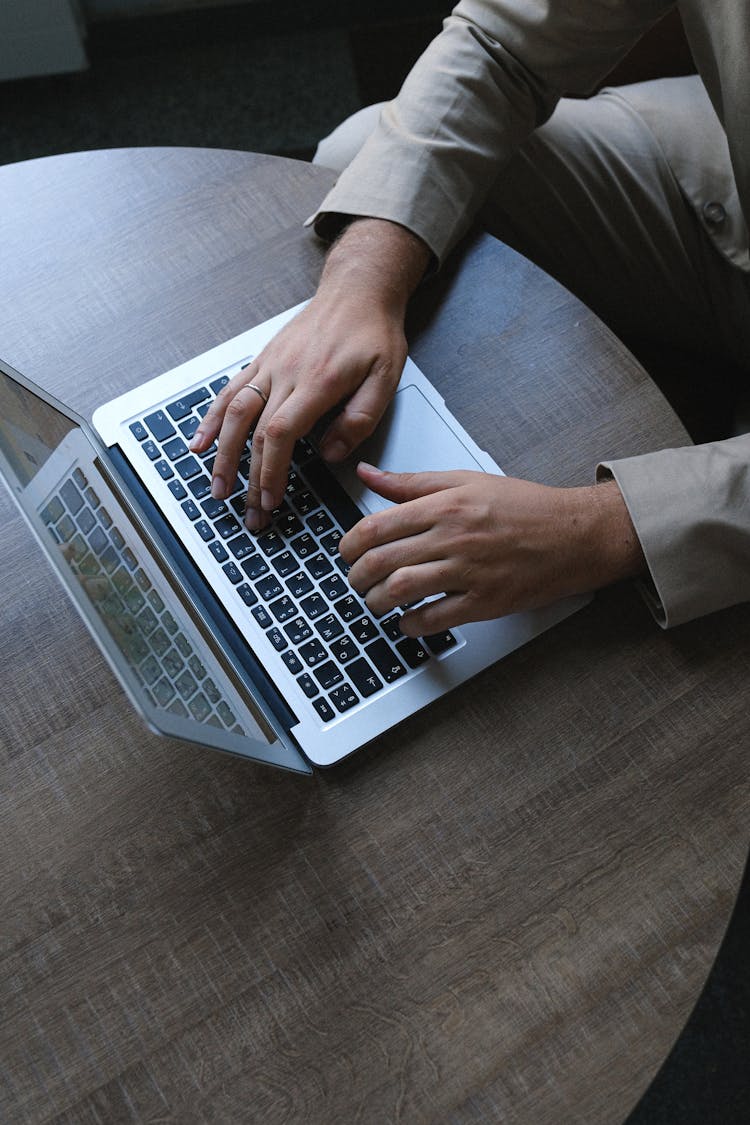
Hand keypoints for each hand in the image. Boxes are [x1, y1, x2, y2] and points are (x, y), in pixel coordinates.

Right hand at [189, 219, 429, 528]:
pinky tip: (200, 442)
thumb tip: (331, 454)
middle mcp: (286, 374)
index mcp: (317, 382)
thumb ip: (360, 418)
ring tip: (216, 487)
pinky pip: (230, 391)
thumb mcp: (386, 378)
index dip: (270, 470)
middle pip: (253, 432)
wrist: (357, 291)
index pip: (280, 433)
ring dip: (222, 454)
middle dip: (247, 478)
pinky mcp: (262, 361)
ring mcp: (269, 366)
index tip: (270, 499)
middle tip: (247, 512)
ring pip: (234, 413)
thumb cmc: (373, 334)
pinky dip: (211, 418)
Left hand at [340, 464, 644, 634]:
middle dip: (357, 577)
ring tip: (377, 602)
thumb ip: (412, 483)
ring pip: (402, 590)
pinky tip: (407, 621)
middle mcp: (454, 536)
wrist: (574, 535)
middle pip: (382, 561)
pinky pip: (435, 618)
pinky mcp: (485, 601)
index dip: (350, 545)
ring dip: (378, 602)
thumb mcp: (466, 481)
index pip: (377, 526)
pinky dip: (412, 625)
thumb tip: (368, 475)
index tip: (347, 553)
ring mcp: (469, 571)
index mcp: (445, 505)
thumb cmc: (524, 507)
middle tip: (356, 582)